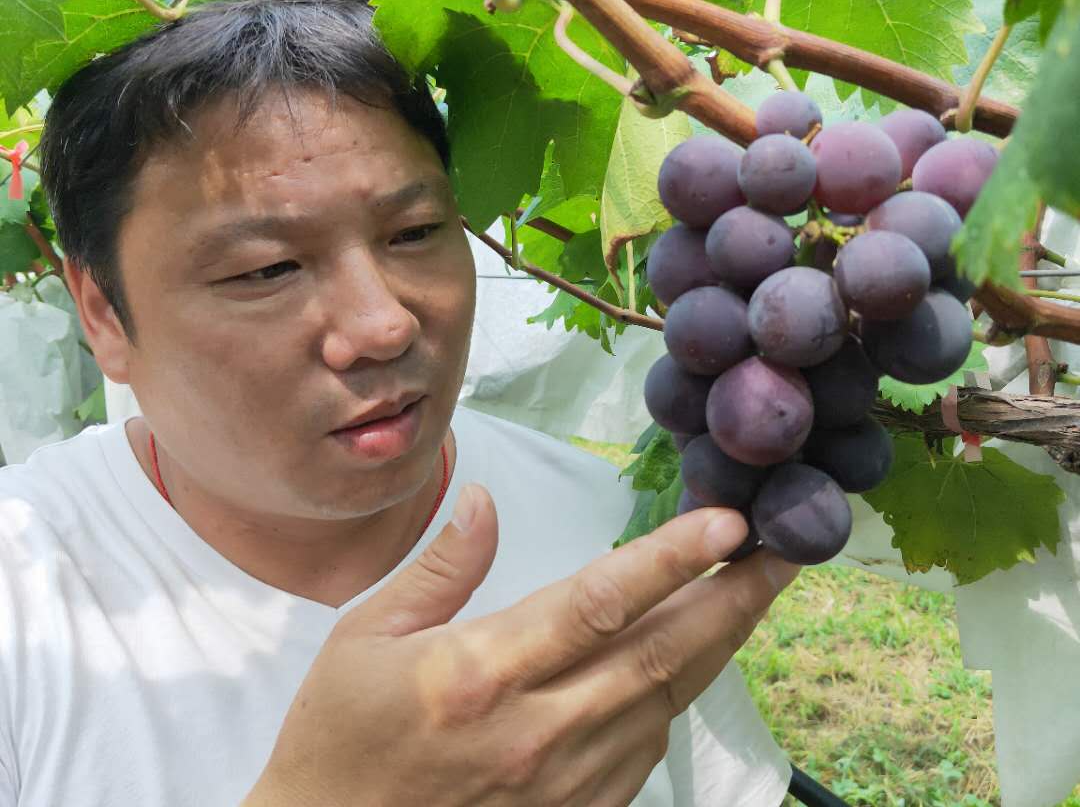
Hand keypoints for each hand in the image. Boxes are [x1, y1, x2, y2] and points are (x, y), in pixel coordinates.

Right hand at [242, 483, 798, 806]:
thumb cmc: (337, 739)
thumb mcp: (361, 637)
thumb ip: (438, 567)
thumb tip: (484, 500)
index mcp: (479, 672)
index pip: (598, 602)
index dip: (670, 558)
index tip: (727, 522)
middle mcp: (535, 731)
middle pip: (659, 655)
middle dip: (732, 600)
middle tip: (785, 554)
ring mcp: (560, 785)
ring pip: (663, 703)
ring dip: (714, 646)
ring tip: (749, 594)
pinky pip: (643, 749)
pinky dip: (673, 697)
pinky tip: (686, 661)